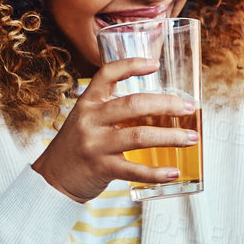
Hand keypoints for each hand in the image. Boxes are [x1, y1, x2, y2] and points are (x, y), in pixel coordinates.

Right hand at [30, 57, 198, 201]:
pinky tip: (174, 172)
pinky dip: (158, 173)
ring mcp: (95, 144)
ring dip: (171, 137)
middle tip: (189, 107)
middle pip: (133, 104)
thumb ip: (113, 109)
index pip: (107, 74)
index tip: (155, 64)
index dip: (131, 65)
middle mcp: (90, 120)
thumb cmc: (77, 146)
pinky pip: (135, 170)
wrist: (51, 180)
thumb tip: (157, 104)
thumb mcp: (87, 119)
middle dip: (167, 104)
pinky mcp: (101, 168)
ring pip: (139, 136)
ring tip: (191, 138)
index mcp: (88, 103)